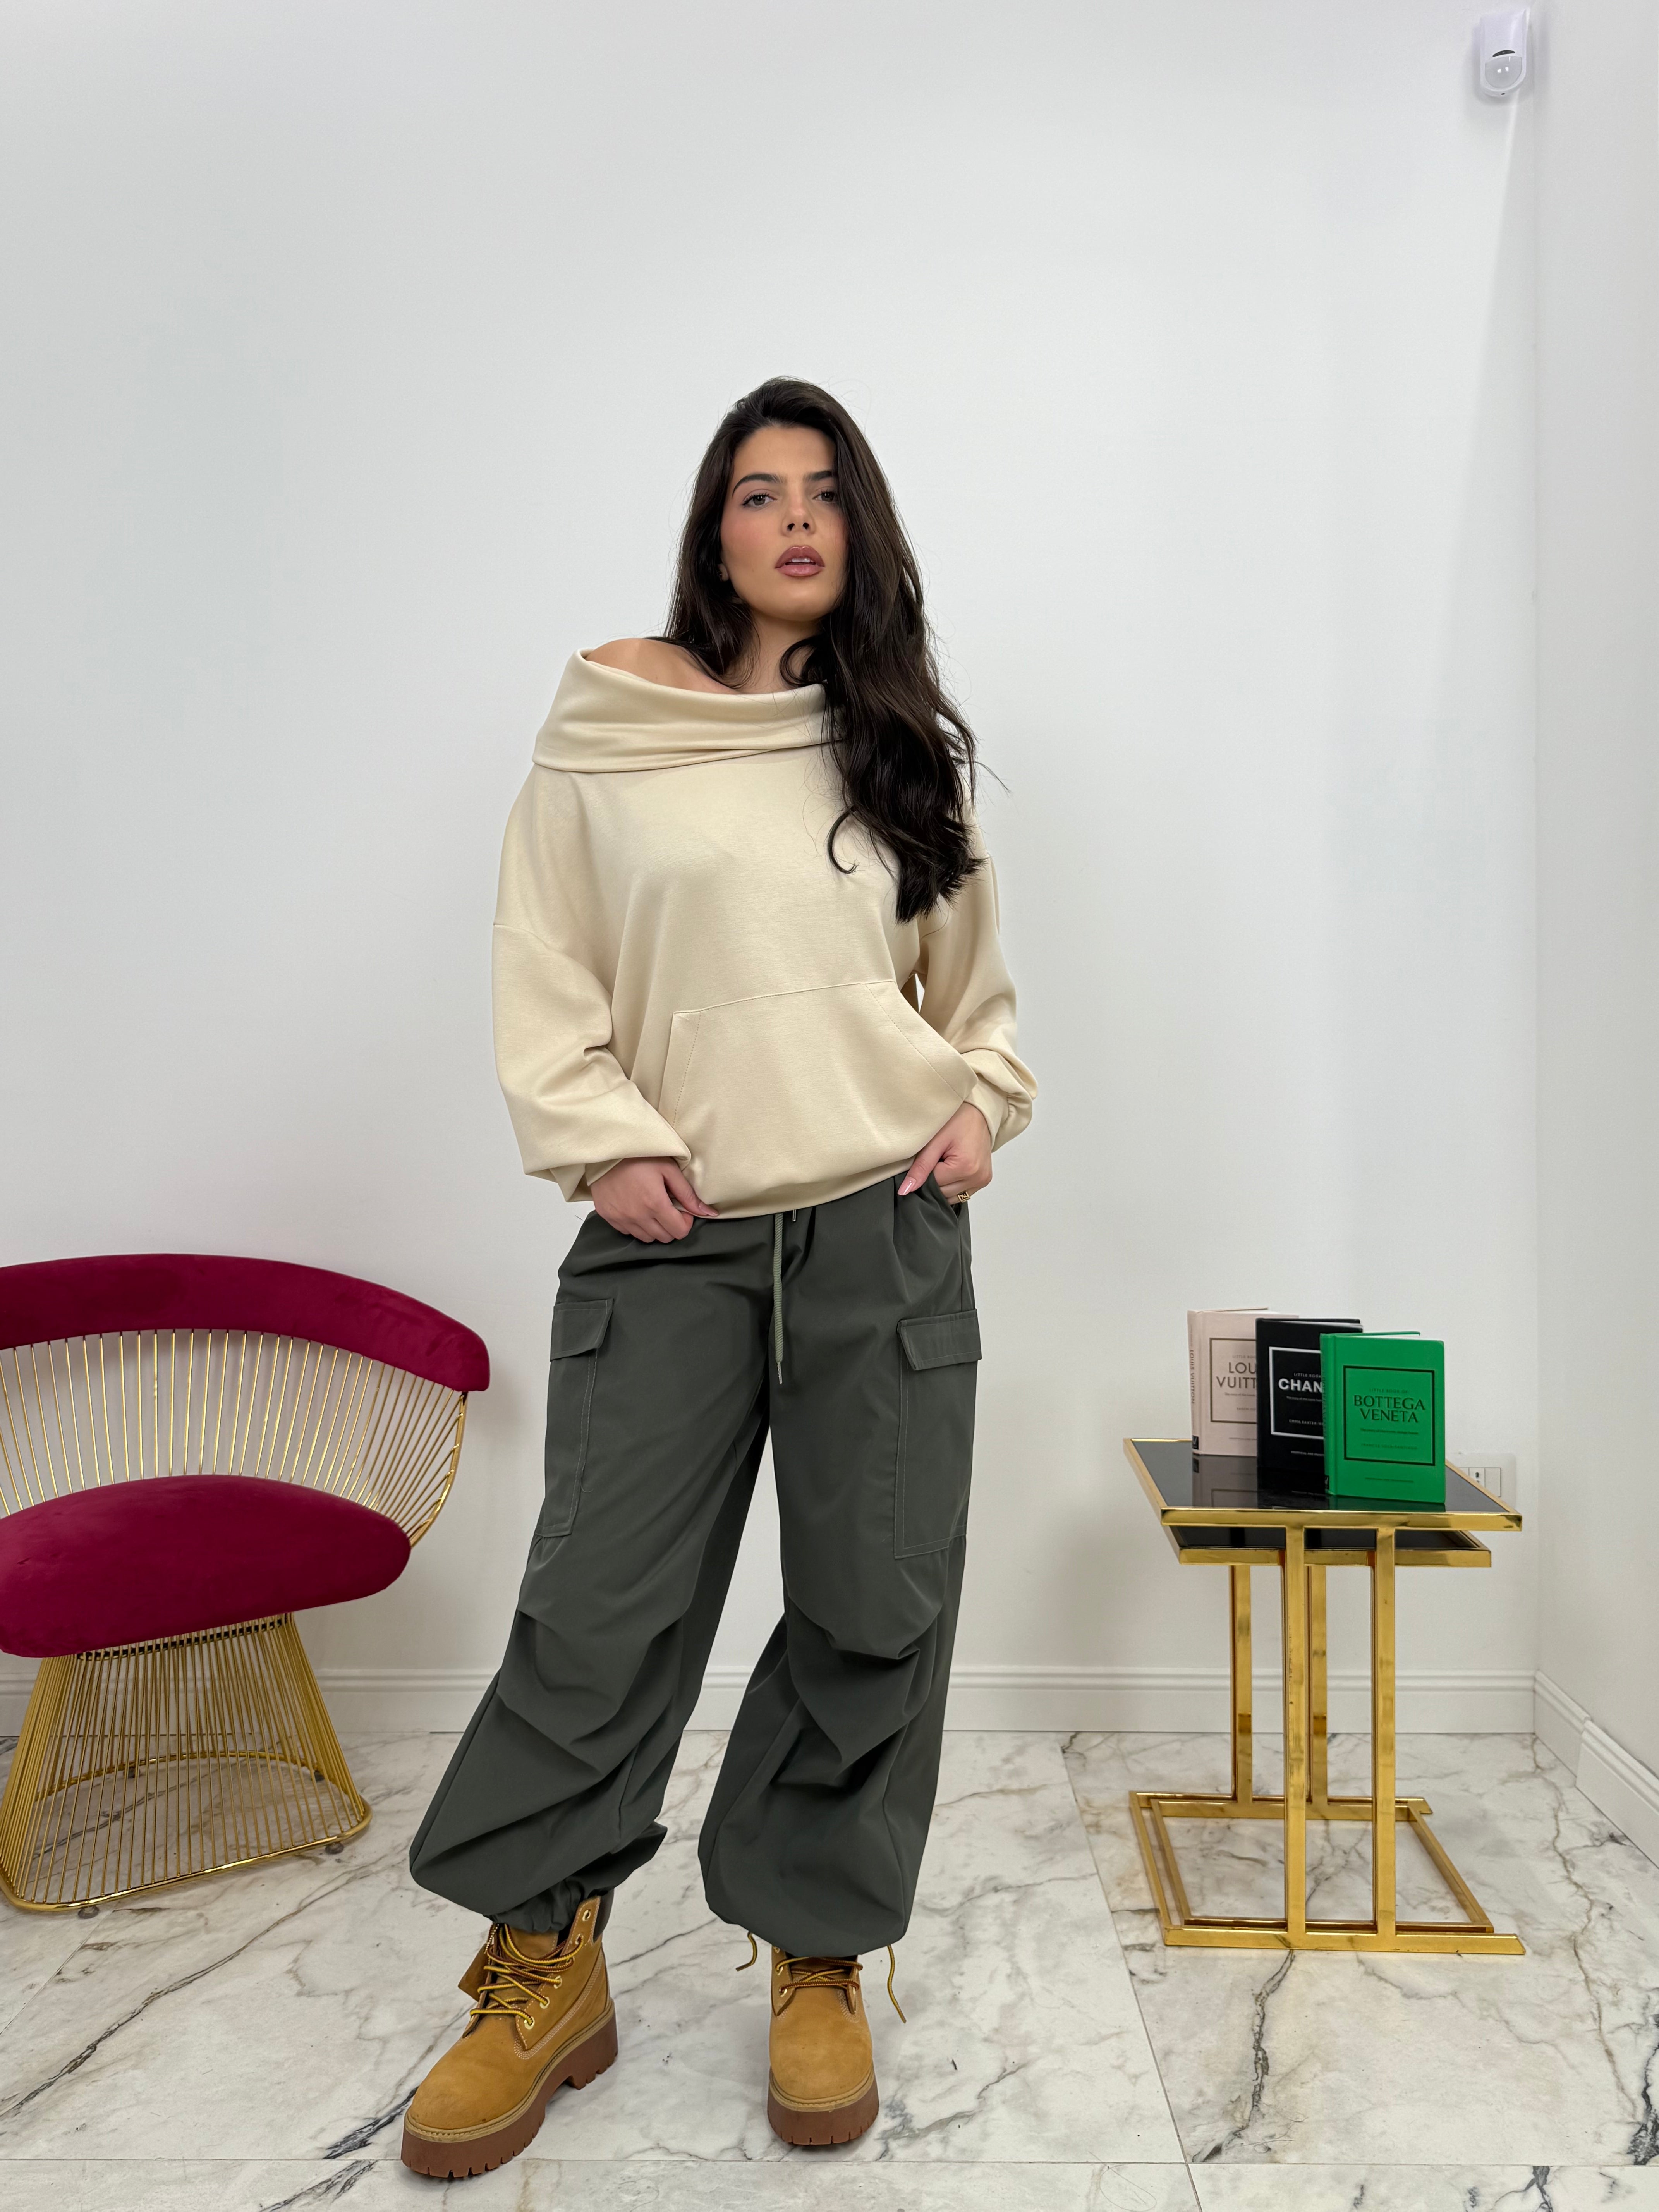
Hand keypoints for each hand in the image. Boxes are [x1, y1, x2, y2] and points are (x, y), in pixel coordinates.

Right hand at [591, 1157, 718, 1241]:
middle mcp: (637, 1215)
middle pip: (664, 1237)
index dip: (685, 1221)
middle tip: (668, 1206)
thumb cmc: (639, 1155)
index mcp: (654, 1203)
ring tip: (651, 1207)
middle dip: (671, 1225)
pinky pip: (628, 1231)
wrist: (606, 1149)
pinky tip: (636, 1207)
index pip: (679, 1231)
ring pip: (646, 1238)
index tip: (682, 1209)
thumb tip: (708, 1212)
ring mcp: (620, 1218)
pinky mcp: (608, 1216)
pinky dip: (636, 1225)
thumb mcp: (668, 1168)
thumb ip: (687, 1194)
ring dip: (654, 1227)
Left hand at [899, 1102, 991, 1202]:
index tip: (927, 1157)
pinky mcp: (984, 1180)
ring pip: (951, 1196)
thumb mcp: (935, 1141)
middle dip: (934, 1179)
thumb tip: (906, 1190)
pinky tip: (952, 1167)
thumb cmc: (959, 1119)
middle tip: (936, 1157)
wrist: (979, 1111)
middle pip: (942, 1193)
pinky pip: (962, 1192)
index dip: (924, 1172)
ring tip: (945, 1161)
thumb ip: (921, 1167)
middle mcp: (977, 1177)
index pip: (933, 1185)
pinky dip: (953, 1184)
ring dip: (944, 1183)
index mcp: (965, 1167)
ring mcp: (982, 1180)